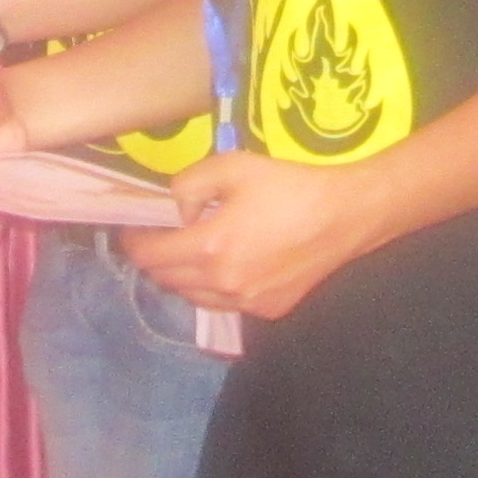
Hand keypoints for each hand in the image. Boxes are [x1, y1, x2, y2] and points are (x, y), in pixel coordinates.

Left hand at [126, 147, 382, 322]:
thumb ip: (189, 184)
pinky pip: (224, 304)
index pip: (150, 255)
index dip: (133, 242)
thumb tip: (177, 210)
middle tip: (160, 236)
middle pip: (166, 280)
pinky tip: (228, 264)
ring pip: (192, 297)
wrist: (345, 215)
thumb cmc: (290, 186)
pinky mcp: (268, 310)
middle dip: (154, 258)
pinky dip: (214, 287)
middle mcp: (224, 284)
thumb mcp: (233, 167)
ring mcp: (247, 303)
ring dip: (182, 276)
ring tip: (191, 250)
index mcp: (211, 247)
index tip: (132, 230)